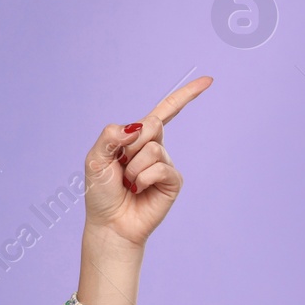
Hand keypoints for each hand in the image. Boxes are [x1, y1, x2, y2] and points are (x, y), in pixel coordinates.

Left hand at [83, 76, 211, 248]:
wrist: (109, 223)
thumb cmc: (101, 192)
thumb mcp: (95, 158)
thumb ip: (110, 136)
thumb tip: (136, 126)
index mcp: (136, 138)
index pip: (164, 111)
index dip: (186, 95)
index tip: (209, 80)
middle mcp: (154, 147)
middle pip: (152, 124)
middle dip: (130, 144)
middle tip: (121, 166)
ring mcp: (165, 164)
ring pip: (153, 148)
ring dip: (134, 167)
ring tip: (129, 183)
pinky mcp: (172, 181)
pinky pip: (160, 168)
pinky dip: (143, 179)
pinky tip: (139, 190)